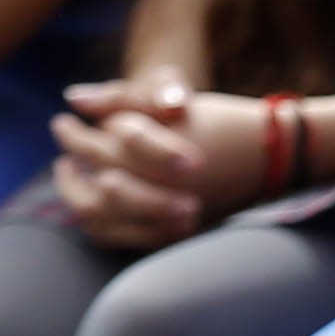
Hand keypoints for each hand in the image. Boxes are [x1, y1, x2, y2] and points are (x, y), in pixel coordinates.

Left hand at [47, 73, 267, 246]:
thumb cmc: (219, 121)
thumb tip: (72, 97)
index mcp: (158, 154)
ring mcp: (168, 216)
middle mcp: (162, 189)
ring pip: (101, 216)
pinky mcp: (176, 234)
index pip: (97, 148)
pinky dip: (98, 223)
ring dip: (77, 197)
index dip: (72, 135)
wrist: (273, 157)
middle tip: (63, 154)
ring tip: (70, 176)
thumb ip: (119, 99)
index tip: (61, 123)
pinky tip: (92, 204)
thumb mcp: (171, 101)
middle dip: (70, 170)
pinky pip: (121, 238)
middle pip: (94, 187)